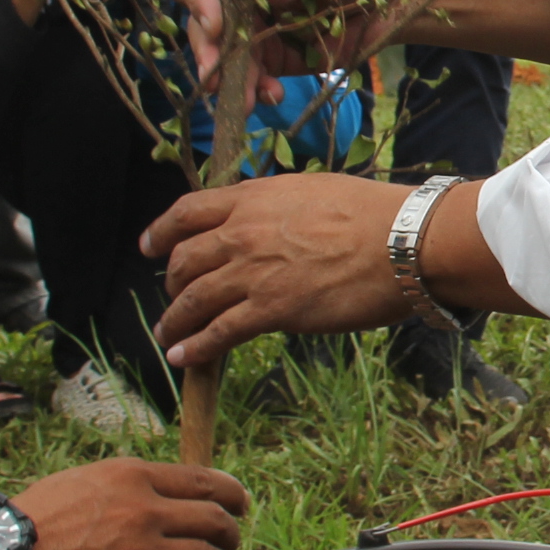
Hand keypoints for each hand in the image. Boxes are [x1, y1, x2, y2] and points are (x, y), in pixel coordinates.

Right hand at [7, 458, 250, 549]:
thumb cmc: (27, 527)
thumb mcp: (79, 484)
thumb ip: (124, 488)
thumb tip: (161, 499)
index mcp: (131, 477)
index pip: (206, 480)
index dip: (232, 496)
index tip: (238, 508)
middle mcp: (145, 511)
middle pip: (217, 520)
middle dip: (230, 536)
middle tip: (227, 549)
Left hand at [145, 174, 418, 366]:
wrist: (401, 242)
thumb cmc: (372, 214)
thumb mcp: (312, 191)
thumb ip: (278, 205)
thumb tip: (269, 217)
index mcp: (252, 198)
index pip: (187, 211)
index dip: (161, 231)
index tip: (149, 246)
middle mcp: (243, 233)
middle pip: (183, 259)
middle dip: (171, 282)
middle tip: (173, 297)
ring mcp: (254, 273)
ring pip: (192, 298)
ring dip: (174, 319)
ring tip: (168, 335)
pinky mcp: (271, 310)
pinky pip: (218, 332)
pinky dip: (195, 347)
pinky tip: (183, 358)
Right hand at [221, 0, 446, 80]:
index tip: (214, 25)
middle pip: (206, 22)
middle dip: (207, 51)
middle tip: (213, 77)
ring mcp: (257, 29)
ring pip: (227, 56)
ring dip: (232, 80)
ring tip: (246, 102)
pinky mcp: (276, 58)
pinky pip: (256, 77)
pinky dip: (259, 90)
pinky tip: (273, 96)